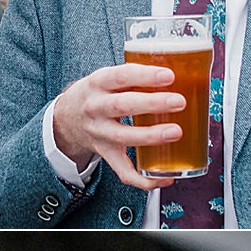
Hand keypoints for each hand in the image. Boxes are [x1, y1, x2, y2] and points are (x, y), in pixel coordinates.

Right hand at [51, 64, 188, 190]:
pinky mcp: (106, 153)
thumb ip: (136, 75)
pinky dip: (144, 179)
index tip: (168, 76)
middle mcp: (95, 108)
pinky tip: (165, 177)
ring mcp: (99, 133)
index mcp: (98, 83)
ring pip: (123, 137)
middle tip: (179, 101)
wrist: (67, 118)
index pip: (120, 76)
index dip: (144, 76)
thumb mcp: (109, 77)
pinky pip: (123, 171)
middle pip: (122, 106)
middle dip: (152, 104)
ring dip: (151, 136)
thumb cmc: (99, 94)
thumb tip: (183, 72)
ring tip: (176, 132)